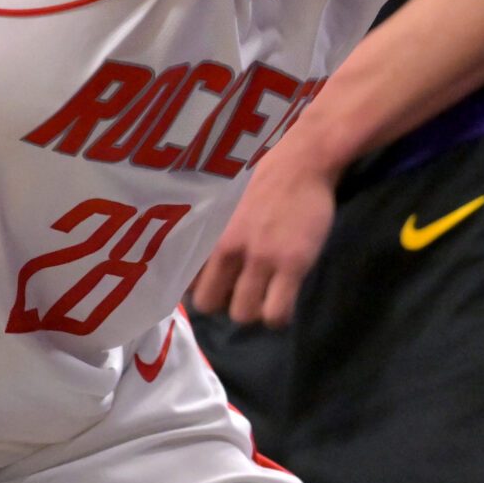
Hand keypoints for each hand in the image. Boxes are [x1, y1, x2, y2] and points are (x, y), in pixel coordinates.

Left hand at [188, 129, 342, 327]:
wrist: (299, 164)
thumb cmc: (258, 182)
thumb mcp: (219, 207)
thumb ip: (208, 235)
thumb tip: (197, 268)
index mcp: (206, 234)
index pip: (184, 281)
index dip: (200, 289)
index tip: (215, 288)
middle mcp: (225, 249)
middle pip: (209, 304)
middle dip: (223, 305)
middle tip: (241, 294)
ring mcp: (259, 259)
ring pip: (243, 314)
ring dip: (253, 313)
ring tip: (265, 298)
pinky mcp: (291, 265)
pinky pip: (276, 313)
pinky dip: (278, 318)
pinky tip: (283, 304)